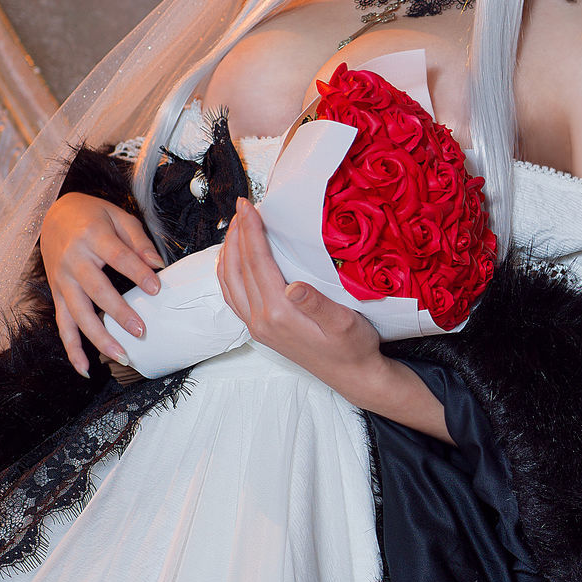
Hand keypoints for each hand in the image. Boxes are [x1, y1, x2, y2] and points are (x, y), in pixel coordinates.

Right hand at [39, 192, 161, 374]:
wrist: (54, 215)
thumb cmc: (92, 216)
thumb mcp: (118, 216)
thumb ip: (139, 240)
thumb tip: (158, 264)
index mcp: (92, 237)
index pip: (117, 257)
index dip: (137, 273)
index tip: (157, 288)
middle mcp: (73, 260)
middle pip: (96, 291)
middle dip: (119, 313)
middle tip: (141, 331)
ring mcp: (62, 280)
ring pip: (78, 314)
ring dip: (99, 338)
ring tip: (122, 356)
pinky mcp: (56, 294)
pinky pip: (63, 325)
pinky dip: (72, 349)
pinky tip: (86, 369)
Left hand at [216, 197, 383, 390]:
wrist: (353, 376)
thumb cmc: (353, 348)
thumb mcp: (345, 323)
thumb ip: (318, 304)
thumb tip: (294, 286)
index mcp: (279, 314)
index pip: (257, 262)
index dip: (251, 230)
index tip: (248, 205)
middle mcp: (261, 320)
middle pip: (238, 268)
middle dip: (237, 233)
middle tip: (241, 207)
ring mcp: (257, 326)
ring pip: (230, 282)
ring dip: (229, 251)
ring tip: (236, 227)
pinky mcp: (260, 330)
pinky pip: (233, 296)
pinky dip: (228, 273)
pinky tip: (234, 262)